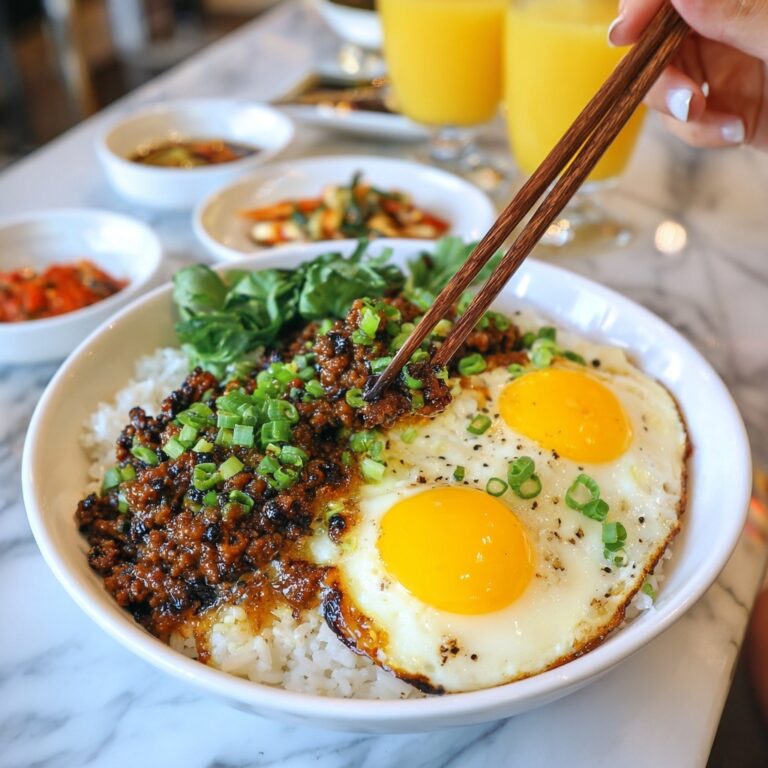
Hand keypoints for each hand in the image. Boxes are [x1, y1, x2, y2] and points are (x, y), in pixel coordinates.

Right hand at [609, 0, 767, 148]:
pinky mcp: (726, 109)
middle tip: (683, 100)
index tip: (623, 33)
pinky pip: (686, 122)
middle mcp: (726, 31)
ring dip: (677, 109)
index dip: (642, 8)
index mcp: (742, 2)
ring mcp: (725, 70)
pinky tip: (737, 132)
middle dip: (659, 75)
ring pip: (665, 85)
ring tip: (711, 119)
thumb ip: (736, 13)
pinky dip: (701, 133)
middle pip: (658, 42)